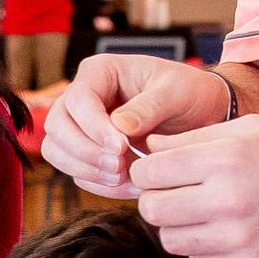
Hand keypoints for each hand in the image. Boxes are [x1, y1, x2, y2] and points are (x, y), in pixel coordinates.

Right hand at [40, 55, 237, 196]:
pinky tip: (130, 185)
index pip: (78, 99)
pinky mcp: (88, 152)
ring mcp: (80, 126)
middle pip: (57, 127)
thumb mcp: (177, 92)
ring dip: (87, 171)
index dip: (94, 127)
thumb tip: (119, 126)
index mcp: (100, 72)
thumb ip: (149, 106)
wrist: (201, 114)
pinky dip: (99, 184)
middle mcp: (82, 97)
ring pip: (57, 152)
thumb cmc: (189, 93)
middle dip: (85, 152)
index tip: (122, 147)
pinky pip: (78, 172)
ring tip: (124, 177)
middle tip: (120, 167)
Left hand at [126, 116, 258, 257]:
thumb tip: (148, 146)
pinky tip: (228, 232)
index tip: (159, 173)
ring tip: (205, 211)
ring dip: (180, 226)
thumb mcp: (250, 130)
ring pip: (171, 240)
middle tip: (176, 194)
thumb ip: (194, 138)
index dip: (146, 172)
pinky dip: (205, 249)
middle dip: (156, 201)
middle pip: (152, 210)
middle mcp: (229, 199)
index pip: (149, 173)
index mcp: (226, 158)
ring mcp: (239, 238)